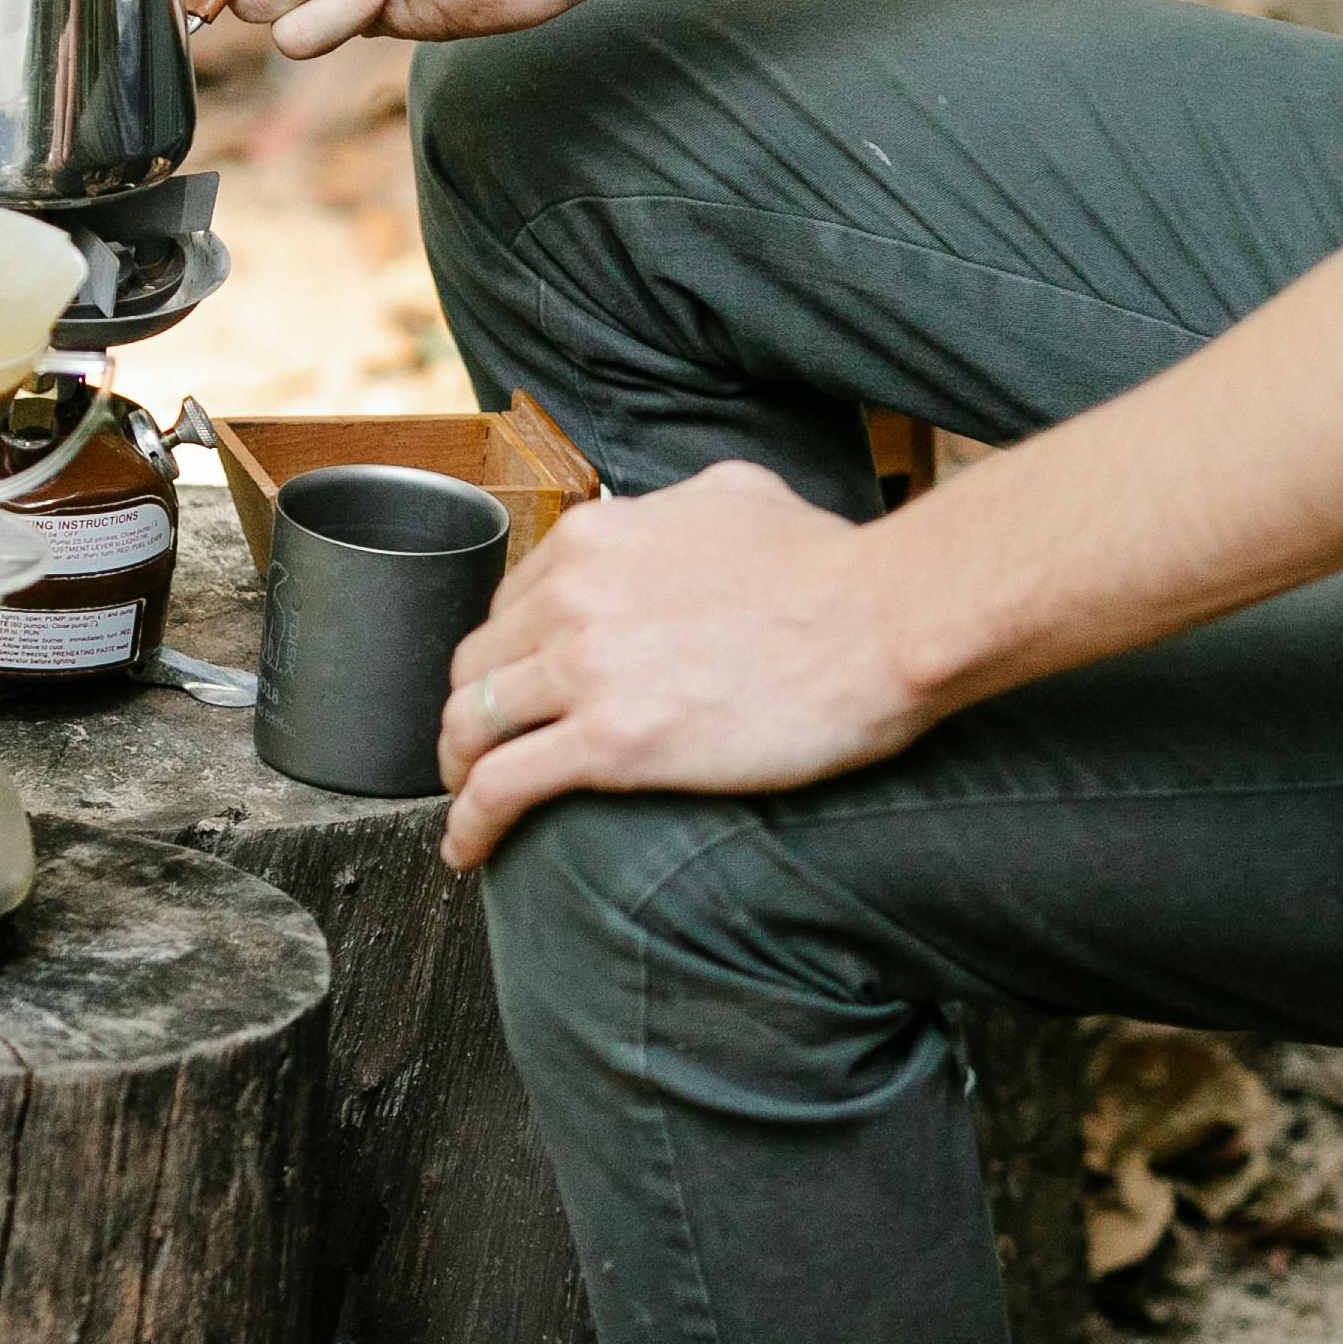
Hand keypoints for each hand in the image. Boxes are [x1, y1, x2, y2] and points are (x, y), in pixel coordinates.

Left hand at [434, 464, 925, 869]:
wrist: (883, 621)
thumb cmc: (831, 566)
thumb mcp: (738, 494)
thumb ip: (679, 504)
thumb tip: (671, 514)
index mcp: (594, 539)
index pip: (507, 604)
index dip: (502, 655)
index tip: (509, 689)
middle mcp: (573, 595)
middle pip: (475, 666)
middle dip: (466, 714)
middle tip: (477, 753)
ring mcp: (587, 669)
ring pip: (473, 725)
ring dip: (459, 770)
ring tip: (466, 803)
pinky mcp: (612, 743)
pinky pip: (504, 787)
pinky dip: (471, 823)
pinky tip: (467, 849)